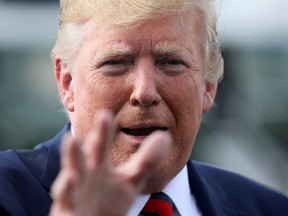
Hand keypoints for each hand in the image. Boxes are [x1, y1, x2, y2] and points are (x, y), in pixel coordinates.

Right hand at [49, 111, 170, 215]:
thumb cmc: (110, 200)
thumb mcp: (131, 179)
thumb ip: (146, 160)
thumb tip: (164, 136)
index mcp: (98, 164)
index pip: (100, 145)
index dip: (102, 131)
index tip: (105, 115)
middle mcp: (83, 173)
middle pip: (81, 156)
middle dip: (80, 143)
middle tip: (79, 128)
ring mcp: (74, 190)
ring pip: (70, 173)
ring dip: (71, 158)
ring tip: (72, 140)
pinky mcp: (68, 207)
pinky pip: (66, 198)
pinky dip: (67, 189)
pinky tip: (71, 179)